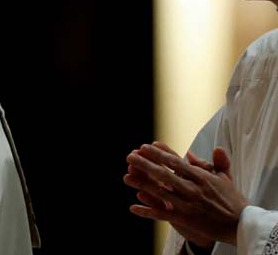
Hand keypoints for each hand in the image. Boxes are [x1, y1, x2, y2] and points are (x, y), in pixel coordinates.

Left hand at [124, 142, 246, 245]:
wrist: (242, 224)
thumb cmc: (232, 199)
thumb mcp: (224, 177)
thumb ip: (210, 162)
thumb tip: (190, 153)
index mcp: (200, 176)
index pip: (175, 161)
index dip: (159, 153)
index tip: (146, 146)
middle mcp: (192, 188)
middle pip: (164, 173)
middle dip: (145, 164)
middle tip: (130, 156)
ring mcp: (187, 203)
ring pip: (160, 192)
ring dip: (142, 184)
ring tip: (126, 177)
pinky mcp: (185, 219)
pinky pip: (162, 214)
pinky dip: (147, 211)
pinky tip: (133, 207)